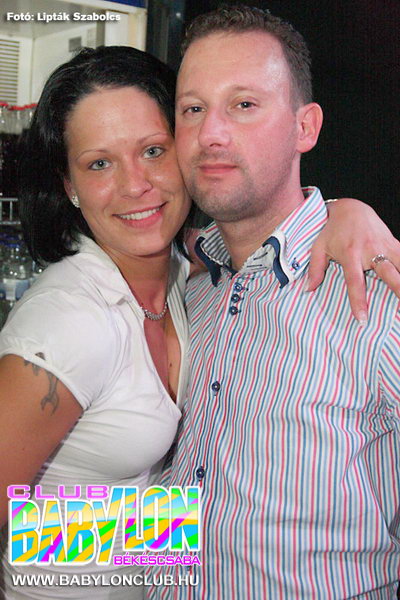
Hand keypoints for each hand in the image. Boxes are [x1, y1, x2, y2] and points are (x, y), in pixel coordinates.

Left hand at [308, 198, 399, 323]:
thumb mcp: (318, 247)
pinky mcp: (393, 241)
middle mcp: (370, 250)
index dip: (359, 301)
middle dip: (398, 290)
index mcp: (350, 254)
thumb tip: (308, 289)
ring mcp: (384, 245)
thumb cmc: (331, 229)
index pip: (355, 282)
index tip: (362, 318)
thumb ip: (315, 269)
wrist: (349, 207)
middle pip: (388, 273)